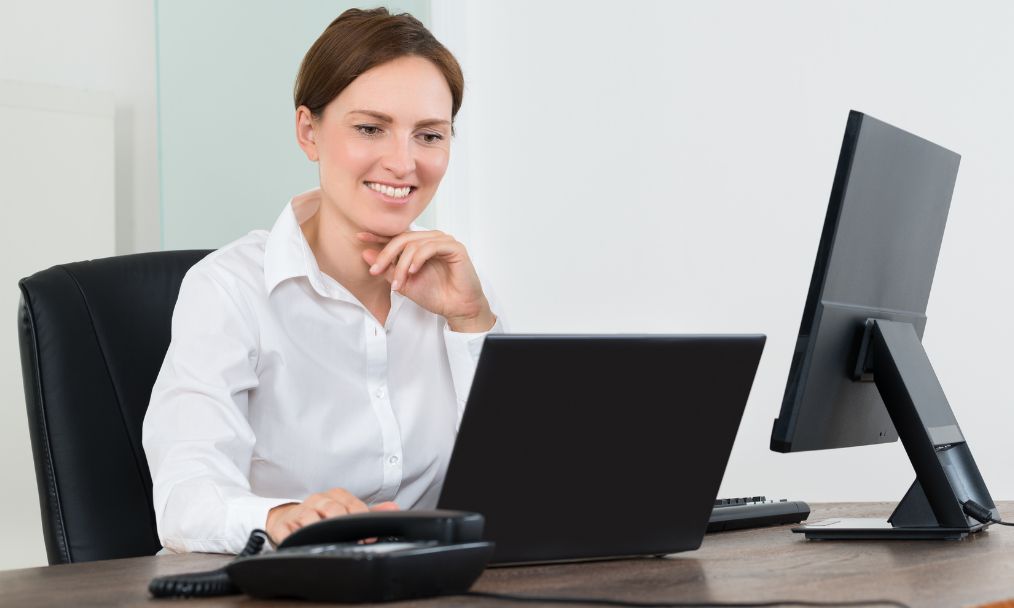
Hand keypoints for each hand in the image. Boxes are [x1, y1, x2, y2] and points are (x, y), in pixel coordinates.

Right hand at [265, 488, 398, 543]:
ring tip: (325, 541)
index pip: (352, 504)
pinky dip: (293, 537)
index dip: (361, 519)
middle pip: (332, 509)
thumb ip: (371, 512)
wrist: (290, 517)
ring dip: (318, 530)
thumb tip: (395, 509)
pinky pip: (286, 530)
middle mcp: (318, 501)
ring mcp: (299, 511)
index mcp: (335, 496)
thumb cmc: (323, 515)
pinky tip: (299, 544)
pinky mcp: (283, 525)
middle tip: (352, 541)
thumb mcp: (347, 511)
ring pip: (309, 518)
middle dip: (342, 525)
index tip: (369, 537)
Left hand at [358, 230, 495, 331]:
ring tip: (399, 283)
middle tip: (376, 271)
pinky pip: (431, 246)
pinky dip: (418, 258)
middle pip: (403, 238)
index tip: (360, 237)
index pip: (397, 236)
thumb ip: (387, 269)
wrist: (456, 308)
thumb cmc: (436, 295)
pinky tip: (413, 271)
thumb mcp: (404, 283)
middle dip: (386, 255)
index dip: (379, 236)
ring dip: (402, 264)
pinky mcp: (454, 247)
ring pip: (414, 243)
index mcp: (420, 245)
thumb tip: (366, 254)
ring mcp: (443, 241)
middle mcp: (431, 239)